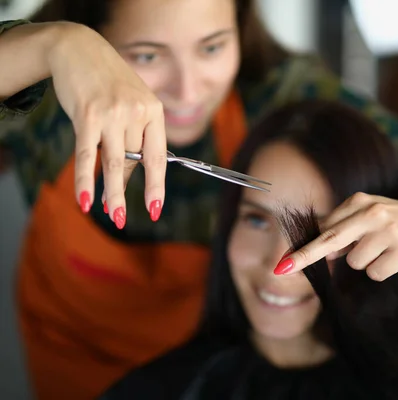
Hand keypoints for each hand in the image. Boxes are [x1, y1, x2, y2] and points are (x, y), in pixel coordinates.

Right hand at [48, 23, 165, 226]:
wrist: (79, 48)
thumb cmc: (110, 83)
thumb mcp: (133, 103)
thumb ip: (134, 136)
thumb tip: (132, 176)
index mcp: (154, 111)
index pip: (158, 157)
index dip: (156, 186)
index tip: (155, 209)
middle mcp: (136, 112)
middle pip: (133, 162)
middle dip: (127, 192)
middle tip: (124, 219)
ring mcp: (112, 113)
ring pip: (114, 163)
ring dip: (112, 193)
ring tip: (113, 216)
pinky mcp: (87, 115)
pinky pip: (87, 155)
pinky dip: (85, 180)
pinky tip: (85, 200)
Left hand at [274, 186, 397, 280]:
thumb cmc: (393, 218)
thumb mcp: (367, 213)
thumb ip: (343, 227)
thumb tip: (322, 249)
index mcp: (359, 202)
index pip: (324, 228)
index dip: (302, 248)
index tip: (283, 264)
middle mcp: (373, 213)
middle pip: (331, 240)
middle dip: (305, 257)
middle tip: (281, 270)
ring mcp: (390, 231)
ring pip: (356, 262)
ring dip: (366, 261)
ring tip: (383, 249)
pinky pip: (376, 272)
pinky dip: (382, 270)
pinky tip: (395, 257)